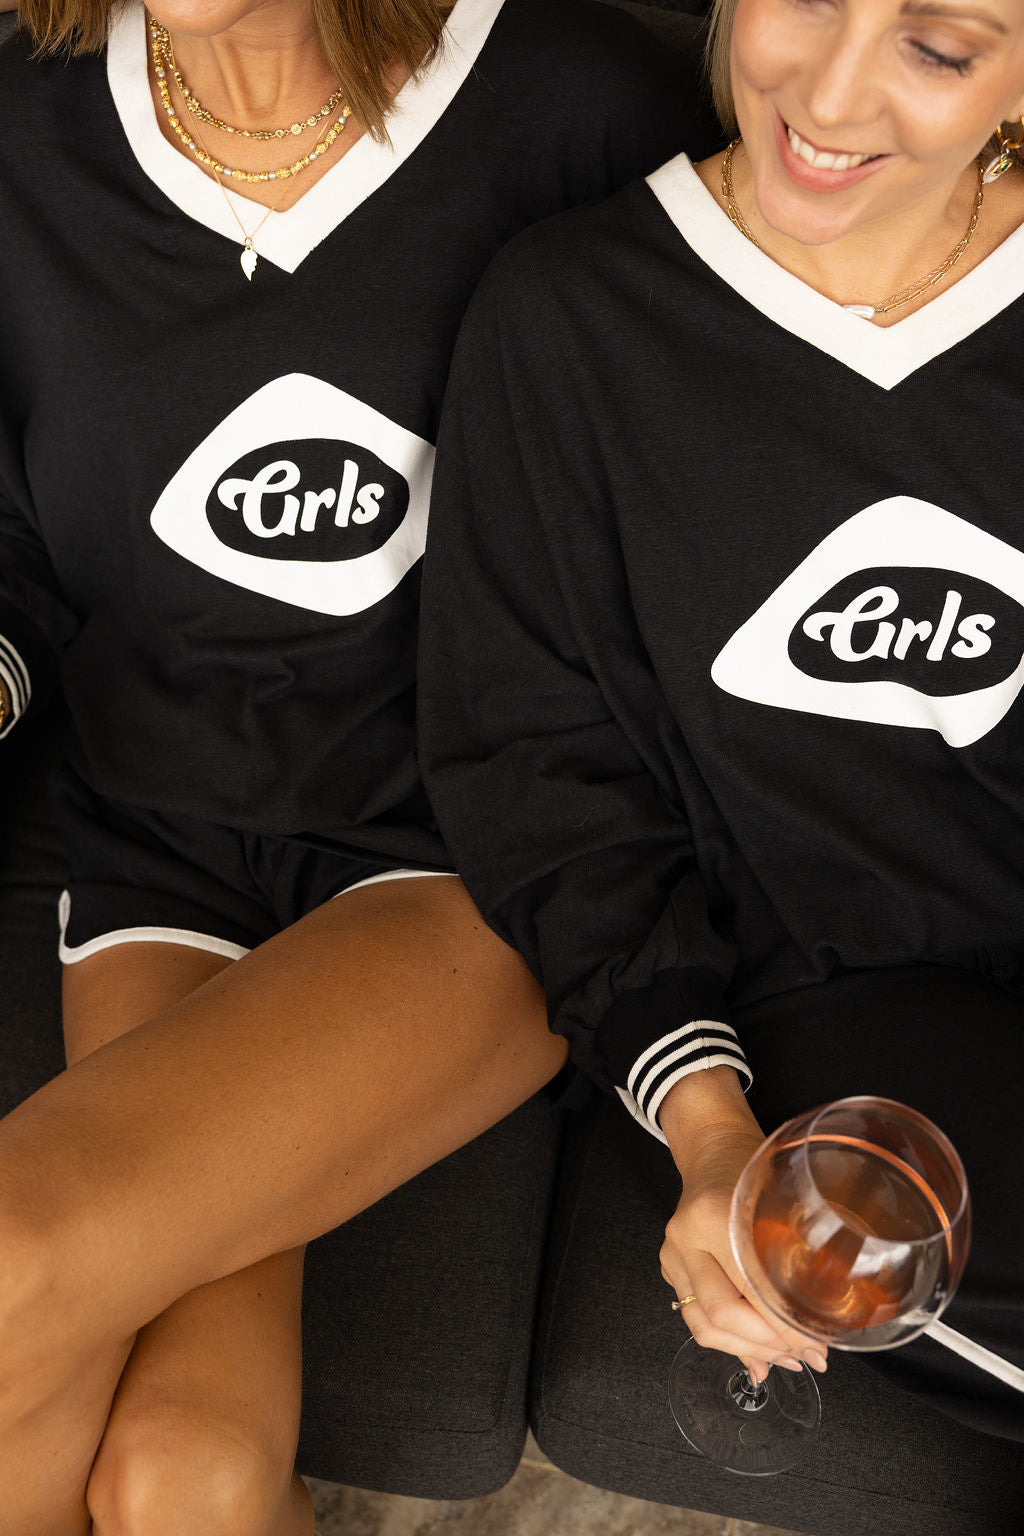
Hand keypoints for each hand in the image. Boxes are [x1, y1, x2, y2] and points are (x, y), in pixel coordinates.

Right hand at [658, 1069, 828, 1383]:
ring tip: (786, 1358)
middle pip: (720, 1317)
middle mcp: (684, 1239)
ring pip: (702, 1326)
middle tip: (806, 1356)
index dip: (785, 1328)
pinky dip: (730, 1343)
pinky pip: (695, 1317)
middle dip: (769, 1346)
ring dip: (749, 1351)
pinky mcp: (670, 1267)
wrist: (714, 1148)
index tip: (818, 1345)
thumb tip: (819, 1322)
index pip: (748, 1291)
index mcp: (711, 1216)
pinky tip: (757, 1357)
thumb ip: (794, 1256)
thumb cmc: (753, 1167)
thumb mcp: (782, 1203)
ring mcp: (672, 1255)